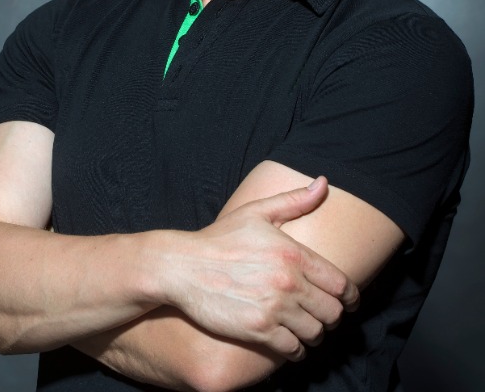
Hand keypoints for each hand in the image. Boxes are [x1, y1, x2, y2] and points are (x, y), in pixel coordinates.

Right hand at [165, 178, 358, 359]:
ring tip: (308, 328)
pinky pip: (294, 350)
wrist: (182, 267)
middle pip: (332, 311)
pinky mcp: (258, 331)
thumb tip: (324, 183)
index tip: (349, 301)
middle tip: (324, 315)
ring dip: (315, 333)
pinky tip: (290, 342)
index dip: (350, 296)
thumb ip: (294, 200)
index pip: (340, 283)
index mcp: (292, 253)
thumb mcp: (256, 212)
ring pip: (316, 332)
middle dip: (332, 315)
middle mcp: (288, 282)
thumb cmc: (219, 239)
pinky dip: (296, 350)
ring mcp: (274, 308)